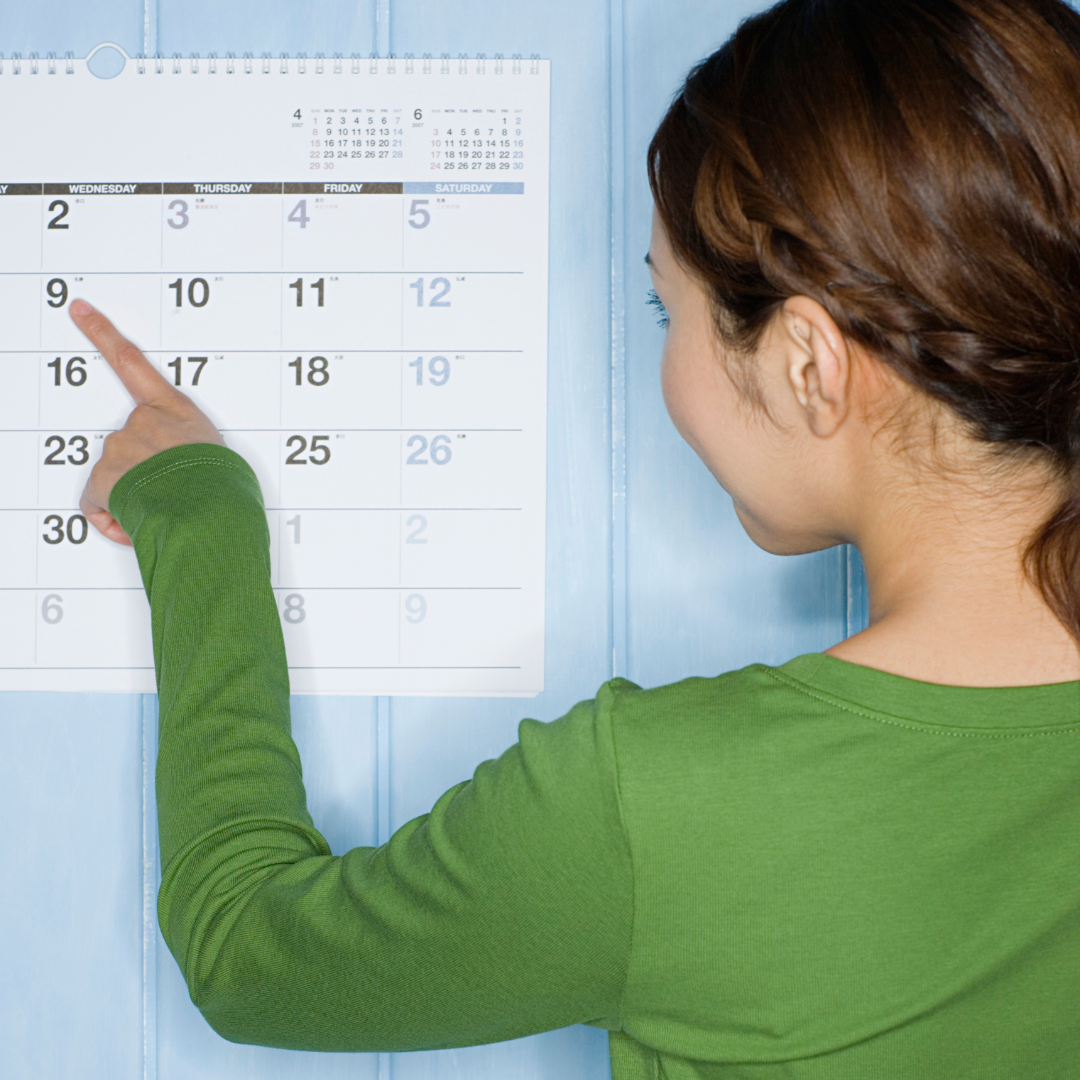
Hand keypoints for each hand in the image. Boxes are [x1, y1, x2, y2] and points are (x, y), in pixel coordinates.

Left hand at [71, 299, 224, 544]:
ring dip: (132, 495)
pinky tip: (137, 521)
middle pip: (127, 444)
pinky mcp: (105, 475)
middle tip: (167, 488)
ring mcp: (122, 447)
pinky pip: (99, 502)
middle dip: (139, 470)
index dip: (101, 333)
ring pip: (114, 476)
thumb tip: (182, 472)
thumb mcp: (220, 456)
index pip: (133, 362)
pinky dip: (113, 516)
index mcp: (176, 410)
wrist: (211, 512)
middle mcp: (144, 422)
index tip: (80, 310)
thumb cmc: (225, 489)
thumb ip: (191, 450)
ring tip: (163, 506)